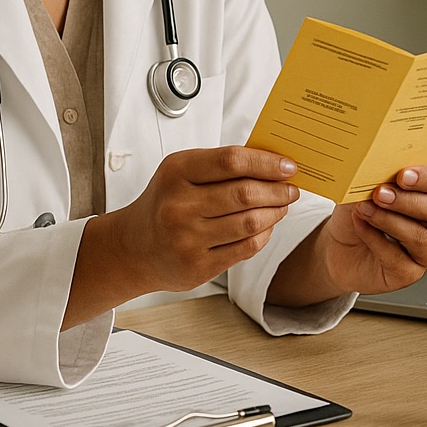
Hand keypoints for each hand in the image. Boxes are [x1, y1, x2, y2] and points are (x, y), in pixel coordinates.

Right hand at [103, 146, 299, 293]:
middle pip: (245, 194)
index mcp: (176, 172)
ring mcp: (187, 239)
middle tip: (291, 189)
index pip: (231, 161)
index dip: (267, 163)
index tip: (288, 167)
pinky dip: (264, 235)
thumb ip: (221, 165)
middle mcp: (179, 206)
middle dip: (278, 190)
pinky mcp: (198, 266)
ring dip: (276, 212)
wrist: (135, 247)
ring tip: (282, 206)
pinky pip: (245, 248)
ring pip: (250, 222)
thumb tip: (273, 162)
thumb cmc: (165, 202)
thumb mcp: (181, 172)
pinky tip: (266, 227)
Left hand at [271, 165, 426, 304]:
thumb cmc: (358, 212)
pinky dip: (376, 240)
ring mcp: (425, 251)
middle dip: (408, 201)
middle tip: (380, 192)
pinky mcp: (409, 273)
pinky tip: (361, 227)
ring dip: (390, 221)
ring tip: (365, 209)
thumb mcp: (363, 187)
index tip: (403, 175)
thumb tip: (374, 164)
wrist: (338, 246)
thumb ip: (375, 175)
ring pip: (421, 237)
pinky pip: (399, 258)